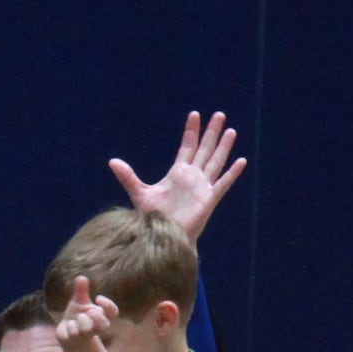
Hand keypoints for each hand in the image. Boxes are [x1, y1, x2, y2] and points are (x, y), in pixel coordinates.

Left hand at [55, 289, 120, 351]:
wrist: (66, 333)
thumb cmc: (76, 315)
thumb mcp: (78, 301)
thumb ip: (81, 291)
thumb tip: (81, 277)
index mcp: (101, 315)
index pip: (113, 312)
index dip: (108, 305)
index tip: (97, 298)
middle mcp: (97, 326)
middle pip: (104, 325)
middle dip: (97, 317)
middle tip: (89, 311)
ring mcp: (87, 334)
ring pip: (88, 329)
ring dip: (82, 321)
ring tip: (78, 317)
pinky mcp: (76, 340)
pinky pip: (74, 333)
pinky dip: (70, 326)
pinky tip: (69, 325)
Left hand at [112, 110, 246, 242]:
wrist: (164, 236)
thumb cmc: (153, 217)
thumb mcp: (139, 193)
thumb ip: (128, 176)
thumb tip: (112, 161)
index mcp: (178, 173)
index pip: (187, 146)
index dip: (191, 131)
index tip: (195, 114)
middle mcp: (192, 177)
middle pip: (204, 149)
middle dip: (211, 132)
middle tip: (219, 114)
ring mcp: (202, 187)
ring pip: (216, 161)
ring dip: (223, 147)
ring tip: (231, 131)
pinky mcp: (209, 199)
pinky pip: (223, 183)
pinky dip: (232, 173)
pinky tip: (241, 161)